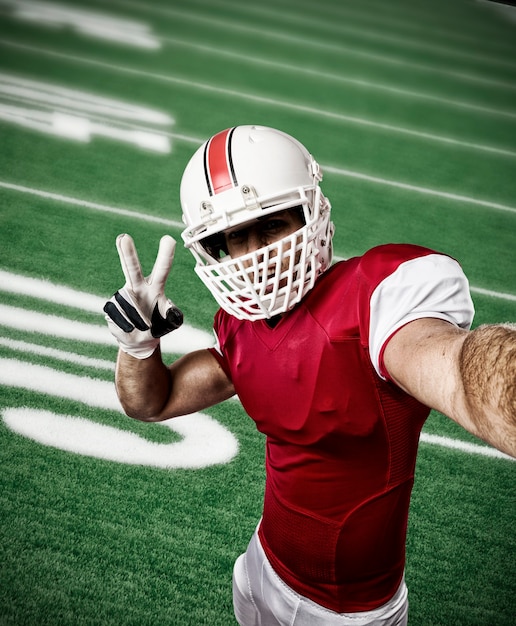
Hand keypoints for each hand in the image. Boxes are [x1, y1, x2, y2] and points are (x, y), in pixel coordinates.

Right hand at [103, 234, 182, 358]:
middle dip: (128, 253)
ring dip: (136, 320)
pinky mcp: (111, 306)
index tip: (168, 239)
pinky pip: (119, 317)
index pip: (162, 269)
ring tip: (141, 325)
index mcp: (155, 286)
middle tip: (124, 237)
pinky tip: (129, 327)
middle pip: (132, 268)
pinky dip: (126, 326)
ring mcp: (123, 295)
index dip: (165, 255)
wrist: (139, 340)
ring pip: (128, 306)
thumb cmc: (156, 325)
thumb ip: (173, 315)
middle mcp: (138, 286)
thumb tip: (171, 310)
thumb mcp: (170, 322)